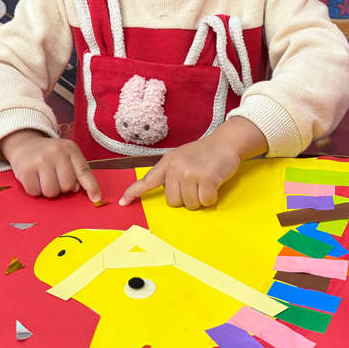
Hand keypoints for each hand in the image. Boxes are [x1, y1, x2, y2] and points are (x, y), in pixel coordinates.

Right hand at [0, 130, 100, 201]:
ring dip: (48, 191)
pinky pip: (35, 192)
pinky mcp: (25, 169)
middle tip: (54, 177)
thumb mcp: (66, 156)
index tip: (96, 198)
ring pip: (51, 192)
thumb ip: (76, 171)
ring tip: (43, 179)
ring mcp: (40, 160)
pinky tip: (33, 178)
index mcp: (70, 149)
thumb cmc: (49, 154)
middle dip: (61, 187)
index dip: (91, 187)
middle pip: (67, 186)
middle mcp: (57, 152)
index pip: (84, 171)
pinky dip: (35, 190)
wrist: (24, 144)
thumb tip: (77, 189)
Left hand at [119, 118, 267, 209]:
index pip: (147, 180)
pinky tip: (214, 184)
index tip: (123, 202)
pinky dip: (211, 198)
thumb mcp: (180, 158)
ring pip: (189, 204)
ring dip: (199, 198)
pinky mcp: (207, 179)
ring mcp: (191, 173)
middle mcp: (176, 168)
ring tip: (205, 182)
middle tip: (195, 183)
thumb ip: (170, 173)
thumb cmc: (203, 153)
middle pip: (173, 202)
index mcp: (167, 163)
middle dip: (185, 198)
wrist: (225, 143)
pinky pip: (205, 202)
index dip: (134, 192)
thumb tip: (164, 192)